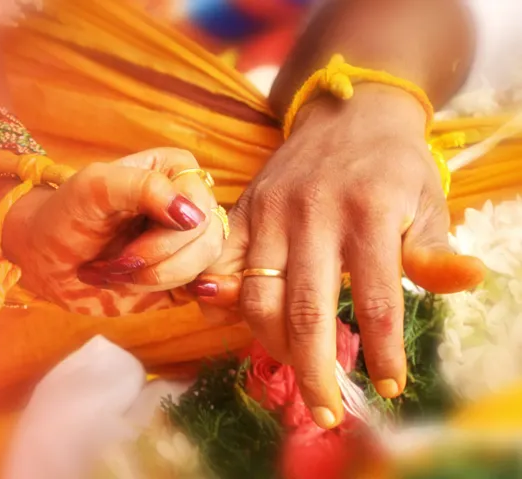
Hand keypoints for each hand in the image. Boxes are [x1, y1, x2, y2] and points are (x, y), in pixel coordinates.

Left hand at [1, 148, 223, 316]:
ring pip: (203, 265)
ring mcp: (189, 241)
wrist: (45, 259)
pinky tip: (138, 286)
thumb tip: (192, 215)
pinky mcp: (184, 275)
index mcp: (174, 170)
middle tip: (113, 263)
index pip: (199, 201)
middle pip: (206, 238)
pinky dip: (169, 293)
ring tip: (115, 272)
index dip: (168, 231)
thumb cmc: (64, 216)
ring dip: (154, 277)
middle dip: (154, 259)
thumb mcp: (92, 187)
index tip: (126, 242)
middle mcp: (188, 203)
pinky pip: (203, 289)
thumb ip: (141, 187)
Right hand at [189, 84, 485, 428]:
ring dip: (274, 346)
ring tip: (297, 371)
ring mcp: (271, 214)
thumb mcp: (426, 201)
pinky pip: (225, 270)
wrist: (347, 111)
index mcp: (369, 213)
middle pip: (305, 310)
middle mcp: (314, 214)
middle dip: (314, 369)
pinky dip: (226, 304)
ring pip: (259, 298)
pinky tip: (243, 328)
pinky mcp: (243, 213)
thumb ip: (435, 249)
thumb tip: (469, 280)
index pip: (377, 298)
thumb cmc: (393, 166)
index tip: (390, 387)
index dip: (383, 351)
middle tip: (325, 412)